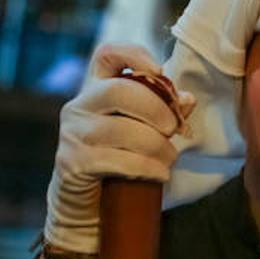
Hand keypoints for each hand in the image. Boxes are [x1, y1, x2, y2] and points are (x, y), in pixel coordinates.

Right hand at [44, 45, 193, 253]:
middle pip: (118, 90)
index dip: (134, 54)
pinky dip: (147, 167)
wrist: (90, 204)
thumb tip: (187, 98)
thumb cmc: (122, 159)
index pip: (107, 54)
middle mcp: (78, 106)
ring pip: (122, 129)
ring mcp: (72, 134)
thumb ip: (165, 111)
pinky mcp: (72, 162)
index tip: (159, 71)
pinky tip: (160, 174)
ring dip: (157, 146)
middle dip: (156, 110)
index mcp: (96, 90)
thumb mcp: (144, 131)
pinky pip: (117, 160)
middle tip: (175, 129)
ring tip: (169, 158)